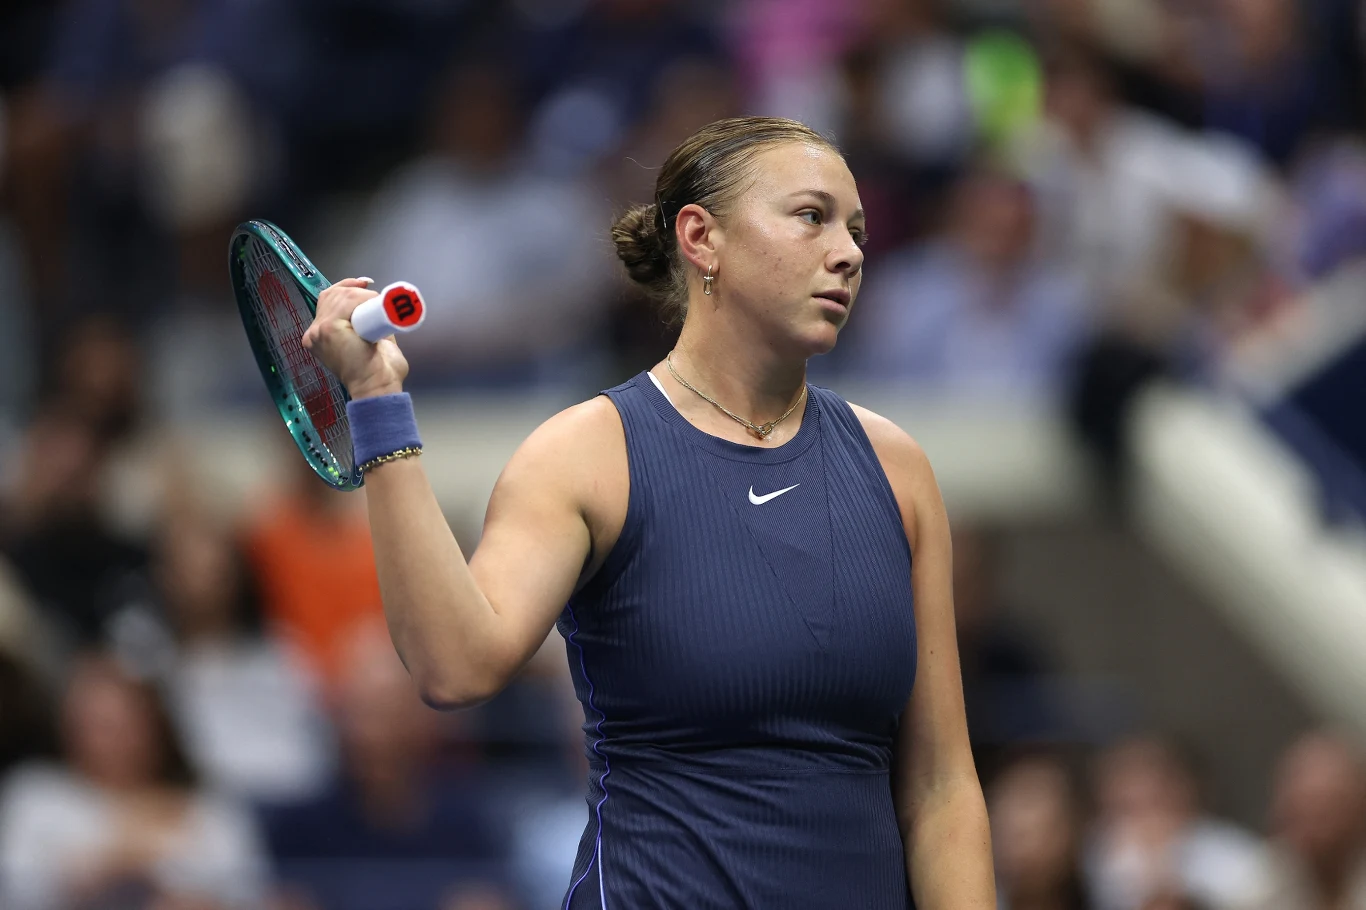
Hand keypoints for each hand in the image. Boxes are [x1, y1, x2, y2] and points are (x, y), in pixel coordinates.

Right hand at [302, 278, 409, 398]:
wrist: (377, 388)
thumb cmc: (377, 372)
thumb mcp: (367, 343)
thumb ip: (367, 326)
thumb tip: (378, 309)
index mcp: (319, 337)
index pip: (327, 299)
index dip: (346, 287)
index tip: (365, 284)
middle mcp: (314, 333)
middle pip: (334, 294)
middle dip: (358, 292)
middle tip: (378, 301)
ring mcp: (319, 330)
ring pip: (342, 296)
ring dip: (364, 297)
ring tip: (379, 310)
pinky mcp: (328, 329)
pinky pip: (347, 302)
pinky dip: (363, 299)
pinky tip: (374, 307)